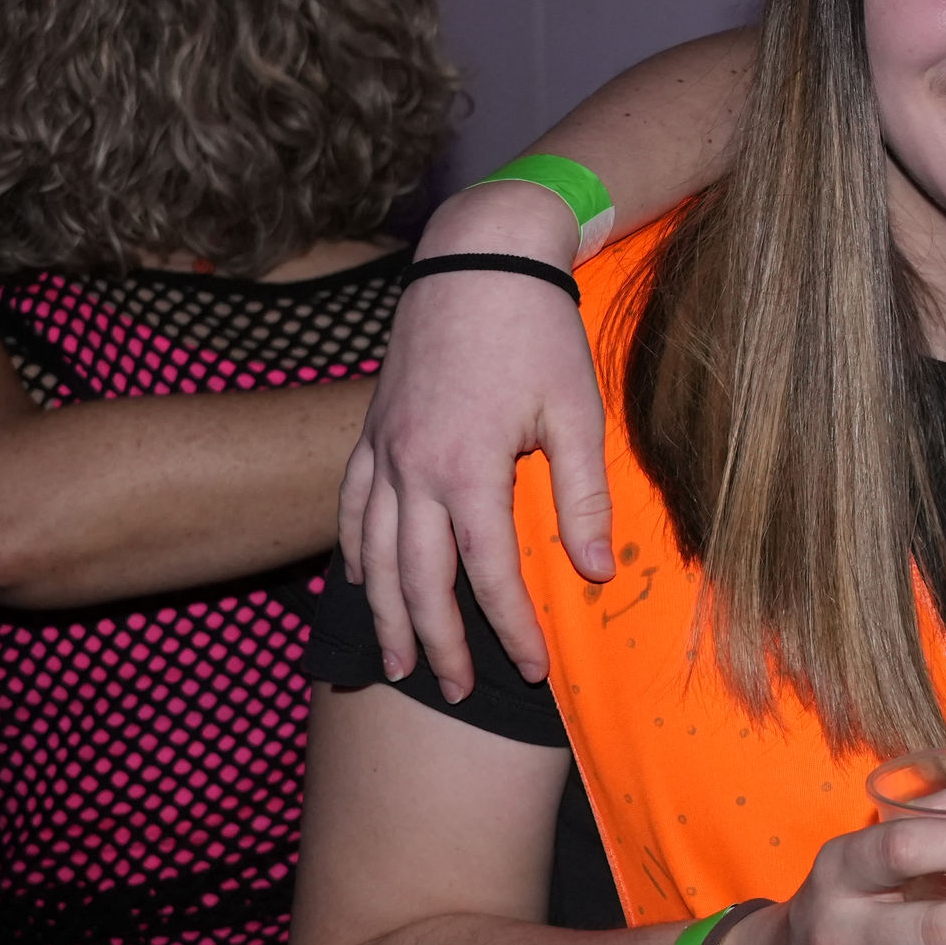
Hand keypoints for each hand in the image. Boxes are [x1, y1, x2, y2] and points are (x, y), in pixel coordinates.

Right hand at [340, 180, 614, 695]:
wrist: (479, 256)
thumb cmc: (538, 331)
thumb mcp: (578, 412)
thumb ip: (581, 496)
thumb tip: (595, 571)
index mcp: (467, 466)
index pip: (488, 571)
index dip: (510, 627)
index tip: (533, 668)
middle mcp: (412, 465)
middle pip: (417, 577)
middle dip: (437, 640)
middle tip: (453, 688)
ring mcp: (384, 447)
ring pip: (371, 551)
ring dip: (384, 612)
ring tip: (395, 662)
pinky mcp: (373, 428)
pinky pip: (351, 504)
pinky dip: (353, 551)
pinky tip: (361, 581)